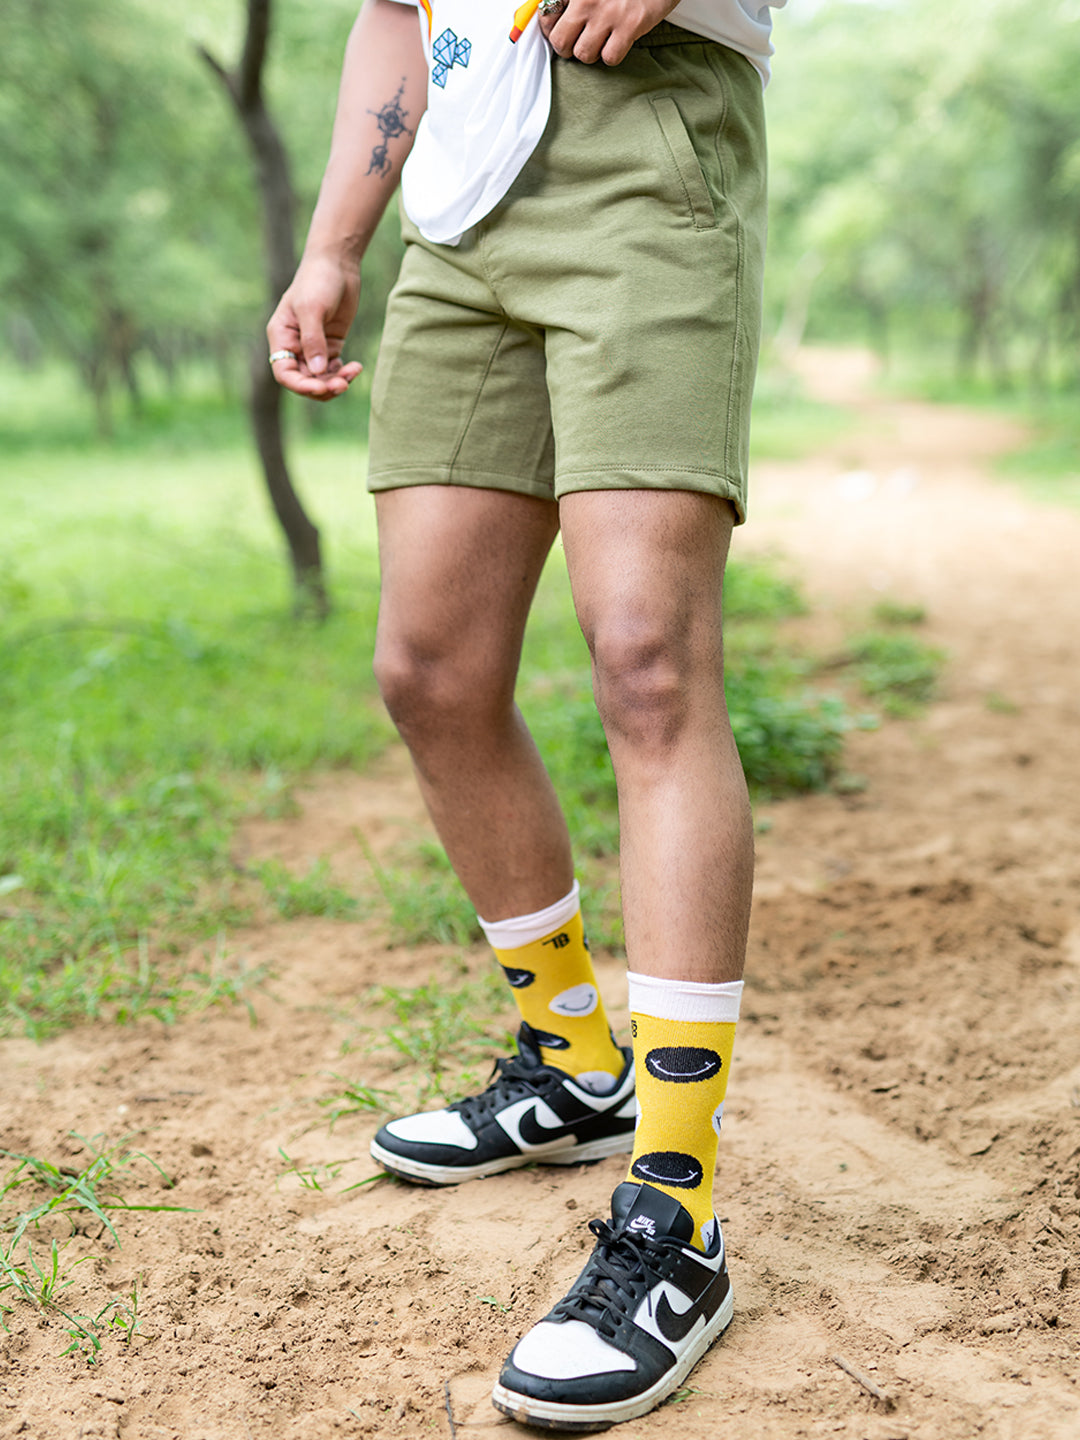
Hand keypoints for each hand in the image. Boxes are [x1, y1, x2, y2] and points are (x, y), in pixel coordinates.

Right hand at [266, 254, 364, 400]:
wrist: (337, 263)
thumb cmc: (318, 280)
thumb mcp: (313, 309)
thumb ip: (313, 341)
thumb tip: (316, 372)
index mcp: (281, 337)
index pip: (284, 373)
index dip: (300, 386)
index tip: (321, 388)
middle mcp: (294, 346)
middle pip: (304, 380)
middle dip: (323, 387)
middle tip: (343, 384)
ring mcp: (313, 347)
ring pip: (321, 379)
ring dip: (336, 382)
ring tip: (354, 372)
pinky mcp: (330, 346)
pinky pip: (334, 370)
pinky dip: (344, 374)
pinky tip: (356, 367)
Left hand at [539, 0, 680, 65]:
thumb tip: (554, 17)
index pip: (545, 15)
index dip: (550, 28)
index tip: (558, 30)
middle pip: (560, 42)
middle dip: (568, 48)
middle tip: (578, 42)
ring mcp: (607, 13)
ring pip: (584, 54)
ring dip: (592, 52)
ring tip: (602, 39)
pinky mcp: (629, 25)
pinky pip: (609, 57)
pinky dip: (613, 54)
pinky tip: (618, 40)